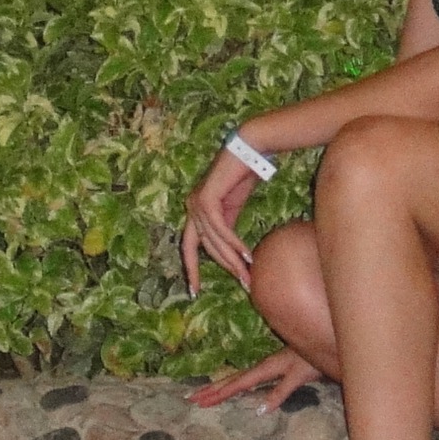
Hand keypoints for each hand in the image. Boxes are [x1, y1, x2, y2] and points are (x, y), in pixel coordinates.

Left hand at [182, 145, 259, 292]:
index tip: (194, 291)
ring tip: (248, 275)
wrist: (250, 148)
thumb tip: (232, 254)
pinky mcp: (208, 198)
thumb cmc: (244, 174)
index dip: (191, 269)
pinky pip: (221, 229)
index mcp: (195, 210)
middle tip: (242, 284)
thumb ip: (227, 227)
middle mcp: (192, 207)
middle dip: (223, 268)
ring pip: (214, 241)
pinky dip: (234, 243)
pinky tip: (247, 255)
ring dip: (233, 259)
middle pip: (203, 248)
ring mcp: (197, 202)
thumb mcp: (233, 206)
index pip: (188, 246)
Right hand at [192, 347, 314, 412]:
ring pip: (236, 378)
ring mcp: (264, 366)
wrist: (326, 340)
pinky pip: (245, 377)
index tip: (200, 400)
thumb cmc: (314, 359)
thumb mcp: (299, 376)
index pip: (237, 384)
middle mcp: (261, 367)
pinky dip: (233, 383)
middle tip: (190, 398)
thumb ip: (280, 392)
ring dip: (219, 386)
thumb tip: (259, 410)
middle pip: (231, 380)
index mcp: (265, 368)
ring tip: (202, 393)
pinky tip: (229, 387)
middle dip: (211, 389)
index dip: (219, 393)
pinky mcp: (270, 367)